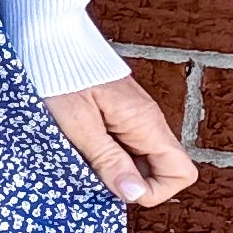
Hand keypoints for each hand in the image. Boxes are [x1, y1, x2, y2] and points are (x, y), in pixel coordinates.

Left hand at [43, 74, 196, 206]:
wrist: (51, 39)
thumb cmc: (61, 77)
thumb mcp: (79, 126)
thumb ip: (108, 159)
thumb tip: (135, 194)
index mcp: (146, 123)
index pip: (181, 173)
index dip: (153, 191)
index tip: (117, 187)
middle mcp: (149, 121)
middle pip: (164, 170)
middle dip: (133, 183)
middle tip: (95, 173)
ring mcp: (136, 117)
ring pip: (143, 160)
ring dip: (118, 170)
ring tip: (86, 158)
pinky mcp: (120, 114)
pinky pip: (126, 146)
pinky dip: (108, 156)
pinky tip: (84, 148)